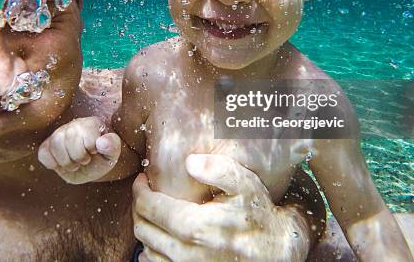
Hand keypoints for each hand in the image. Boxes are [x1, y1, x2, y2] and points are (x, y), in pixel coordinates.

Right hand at [38, 116, 120, 183]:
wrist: (91, 167)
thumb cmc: (103, 158)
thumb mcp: (112, 154)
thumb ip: (112, 146)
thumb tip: (102, 142)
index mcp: (91, 124)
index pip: (85, 130)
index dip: (90, 148)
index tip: (94, 153)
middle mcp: (74, 125)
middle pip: (68, 136)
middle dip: (77, 156)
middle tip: (84, 161)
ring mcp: (59, 134)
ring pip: (54, 142)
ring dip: (65, 160)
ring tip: (74, 165)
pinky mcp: (48, 145)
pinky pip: (43, 152)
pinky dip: (51, 162)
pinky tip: (61, 165)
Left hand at [133, 154, 311, 261]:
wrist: (275, 250)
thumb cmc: (258, 213)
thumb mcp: (244, 185)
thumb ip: (218, 169)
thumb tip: (190, 161)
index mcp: (197, 227)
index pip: (151, 208)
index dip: (140, 192)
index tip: (142, 180)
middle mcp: (188, 254)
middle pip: (144, 229)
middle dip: (139, 208)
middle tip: (144, 193)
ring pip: (147, 249)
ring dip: (145, 228)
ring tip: (152, 211)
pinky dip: (151, 251)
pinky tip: (158, 236)